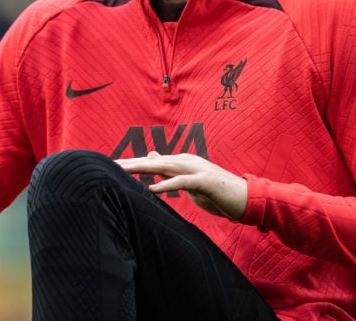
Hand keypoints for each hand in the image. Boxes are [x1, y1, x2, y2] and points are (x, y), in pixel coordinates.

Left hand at [116, 152, 247, 219]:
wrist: (245, 198)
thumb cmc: (216, 192)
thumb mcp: (189, 180)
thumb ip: (171, 169)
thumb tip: (152, 157)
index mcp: (182, 162)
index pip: (151, 163)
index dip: (131, 164)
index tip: (111, 167)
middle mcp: (186, 161)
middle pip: (153, 162)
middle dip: (131, 164)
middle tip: (110, 165)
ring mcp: (196, 169)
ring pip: (165, 167)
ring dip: (144, 169)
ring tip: (124, 171)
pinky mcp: (205, 181)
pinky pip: (183, 182)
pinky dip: (167, 184)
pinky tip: (152, 189)